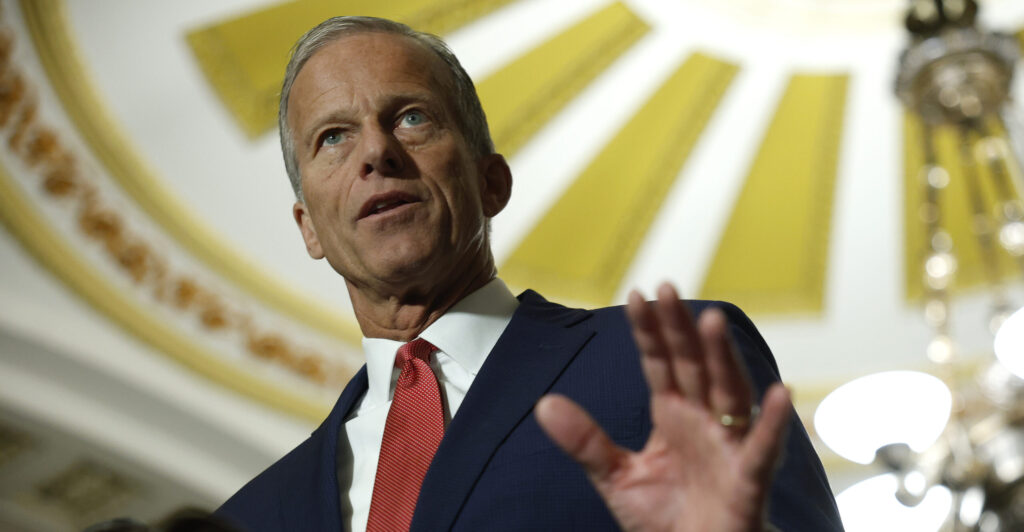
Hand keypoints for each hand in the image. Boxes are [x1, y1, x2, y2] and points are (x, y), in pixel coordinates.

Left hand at [535, 283, 790, 531]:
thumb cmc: (666, 517)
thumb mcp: (616, 477)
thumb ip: (585, 441)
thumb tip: (544, 403)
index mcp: (671, 414)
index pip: (658, 363)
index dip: (649, 332)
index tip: (636, 294)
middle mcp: (702, 421)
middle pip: (693, 366)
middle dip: (681, 329)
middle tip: (668, 287)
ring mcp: (728, 447)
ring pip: (728, 394)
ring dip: (722, 358)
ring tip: (712, 322)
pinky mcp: (749, 480)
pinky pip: (762, 450)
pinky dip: (770, 424)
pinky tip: (776, 394)